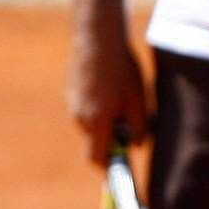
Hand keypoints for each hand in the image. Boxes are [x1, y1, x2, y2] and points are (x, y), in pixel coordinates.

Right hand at [68, 26, 149, 166]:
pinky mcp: (70, 92)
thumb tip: (136, 146)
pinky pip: (85, 108)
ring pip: (91, 124)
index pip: (97, 159)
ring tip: (122, 98)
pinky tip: (111, 86)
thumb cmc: (122, 70)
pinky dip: (98, 107)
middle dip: (112, 139)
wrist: (97, 38)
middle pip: (96, 141)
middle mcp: (80, 117)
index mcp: (97, 122)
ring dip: (106, 121)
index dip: (109, 168)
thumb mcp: (138, 101)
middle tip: (131, 123)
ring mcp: (72, 104)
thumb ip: (138, 128)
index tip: (121, 170)